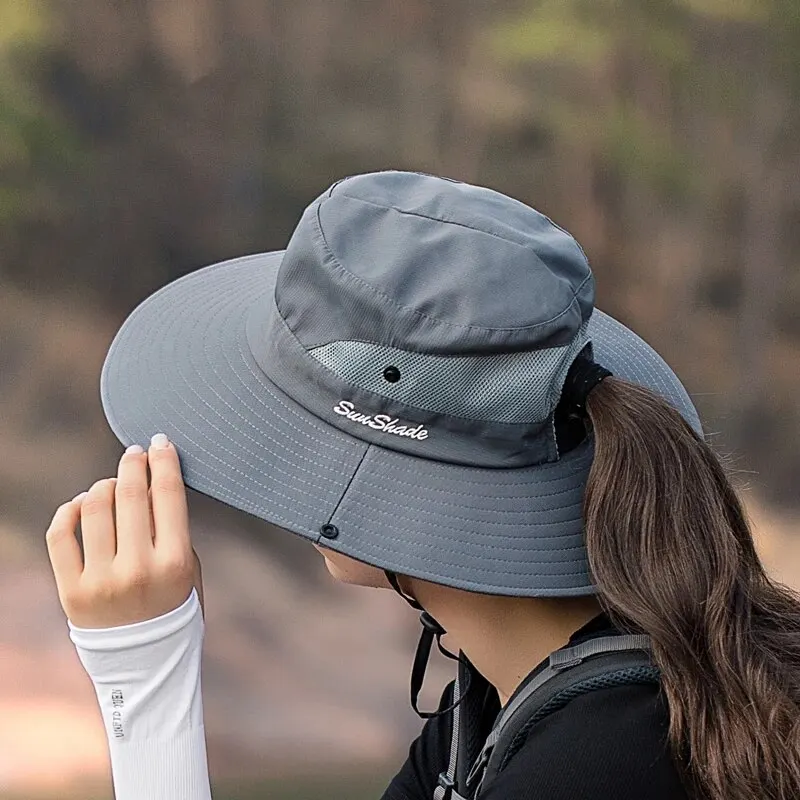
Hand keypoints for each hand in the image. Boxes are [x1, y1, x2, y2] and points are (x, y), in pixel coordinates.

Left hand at [46, 434, 204, 628]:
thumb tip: (152, 483)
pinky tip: (80, 505)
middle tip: (133, 452)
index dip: (163, 461)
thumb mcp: (188, 569)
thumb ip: (173, 529)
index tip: (160, 443)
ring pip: (94, 508)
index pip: (168, 495)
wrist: (146, 665)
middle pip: (130, 495)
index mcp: (175, 562)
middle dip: (132, 464)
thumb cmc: (174, 608)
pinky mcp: (72, 592)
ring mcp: (102, 581)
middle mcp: (138, 570)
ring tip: (111, 485)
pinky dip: (68, 511)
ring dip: (103, 486)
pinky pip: (60, 536)